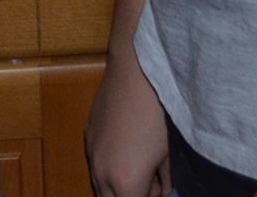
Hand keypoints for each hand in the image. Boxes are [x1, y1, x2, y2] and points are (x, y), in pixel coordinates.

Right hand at [84, 50, 172, 196]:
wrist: (135, 71)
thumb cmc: (159, 113)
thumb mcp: (169, 154)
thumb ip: (165, 181)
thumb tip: (164, 189)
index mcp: (125, 182)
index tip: (162, 188)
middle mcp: (101, 172)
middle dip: (131, 195)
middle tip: (151, 183)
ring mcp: (91, 153)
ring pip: (99, 187)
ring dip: (117, 186)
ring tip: (140, 165)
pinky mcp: (87, 135)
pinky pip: (95, 164)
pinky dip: (109, 167)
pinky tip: (126, 148)